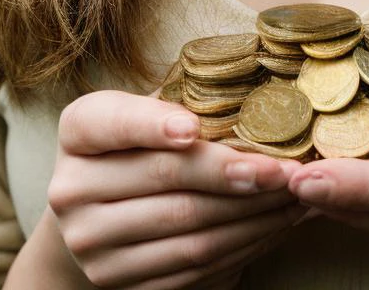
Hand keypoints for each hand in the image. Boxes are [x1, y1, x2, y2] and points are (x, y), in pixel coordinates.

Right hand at [47, 85, 308, 288]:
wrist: (96, 217)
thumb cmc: (135, 147)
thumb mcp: (141, 113)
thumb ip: (177, 104)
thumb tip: (257, 98)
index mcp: (79, 132)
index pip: (115, 123)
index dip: (154, 124)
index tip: (194, 126)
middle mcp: (72, 189)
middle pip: (166, 179)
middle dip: (235, 172)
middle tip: (287, 168)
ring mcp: (92, 243)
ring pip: (188, 229)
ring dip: (252, 215)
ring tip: (295, 197)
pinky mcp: (121, 282)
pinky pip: (194, 268)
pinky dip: (242, 246)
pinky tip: (273, 226)